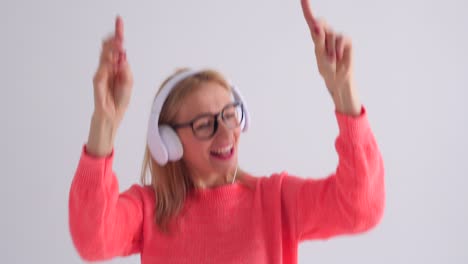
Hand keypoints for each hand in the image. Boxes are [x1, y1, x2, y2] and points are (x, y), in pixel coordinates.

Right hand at [92, 16, 132, 124]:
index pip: (116, 50)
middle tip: (118, 30)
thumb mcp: (128, 84)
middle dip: (113, 40)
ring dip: (110, 50)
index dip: (117, 37)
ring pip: (104, 59)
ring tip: (116, 42)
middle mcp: (108, 70)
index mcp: (116, 69)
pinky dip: (105, 66)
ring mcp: (101, 77)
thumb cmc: (119, 101)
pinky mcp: (97, 86)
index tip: (119, 23)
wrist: (112, 118)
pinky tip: (111, 60)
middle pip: (109, 51)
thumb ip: (126, 71)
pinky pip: (101, 73)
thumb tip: (123, 57)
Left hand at [301, 0, 360, 114]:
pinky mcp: (346, 41)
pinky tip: (338, 57)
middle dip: (320, 33)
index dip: (307, 8)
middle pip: (321, 24)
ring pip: (331, 34)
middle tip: (323, 50)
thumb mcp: (320, 55)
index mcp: (316, 37)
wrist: (339, 80)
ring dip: (330, 49)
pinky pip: (342, 38)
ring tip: (331, 59)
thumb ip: (319, 40)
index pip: (311, 20)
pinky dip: (338, 48)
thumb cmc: (327, 69)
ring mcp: (336, 37)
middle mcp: (326, 34)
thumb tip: (317, 26)